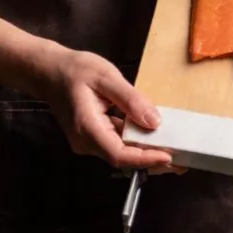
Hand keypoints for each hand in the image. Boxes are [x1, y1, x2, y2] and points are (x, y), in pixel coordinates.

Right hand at [30, 43, 181, 174]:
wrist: (49, 71)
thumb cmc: (76, 70)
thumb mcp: (107, 78)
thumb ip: (131, 100)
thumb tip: (154, 122)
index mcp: (87, 128)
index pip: (119, 154)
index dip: (145, 159)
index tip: (169, 157)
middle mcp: (86, 142)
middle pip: (122, 159)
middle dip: (152, 161)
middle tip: (182, 162)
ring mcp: (88, 141)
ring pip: (121, 153)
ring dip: (147, 153)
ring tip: (176, 151)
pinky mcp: (94, 136)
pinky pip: (117, 143)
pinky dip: (137, 142)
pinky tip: (156, 138)